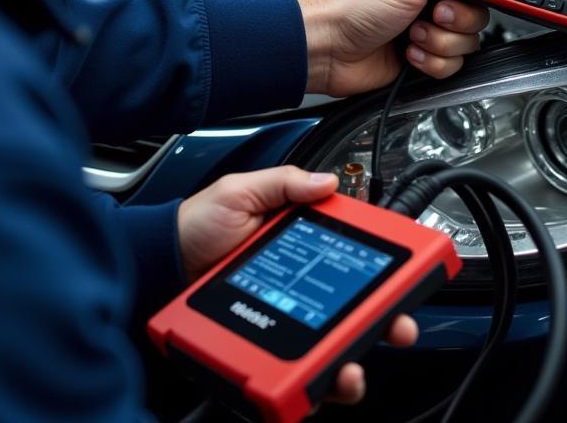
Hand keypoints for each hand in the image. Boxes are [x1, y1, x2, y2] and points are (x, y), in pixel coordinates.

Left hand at [177, 166, 418, 404]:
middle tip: (396, 326)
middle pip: (354, 312)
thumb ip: (283, 182)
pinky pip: (296, 374)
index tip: (407, 273)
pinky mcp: (267, 347)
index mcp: (304, 246)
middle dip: (385, 324)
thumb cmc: (197, 225)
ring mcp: (287, 320)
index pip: (354, 259)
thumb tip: (327, 181)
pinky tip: (313, 381)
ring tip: (351, 365)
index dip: (387, 269)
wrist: (159, 264)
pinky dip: (311, 385)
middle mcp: (302, 286)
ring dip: (352, 362)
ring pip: (332, 351)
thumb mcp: (241, 190)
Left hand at [297, 0, 508, 96]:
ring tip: (411, 33)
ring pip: (467, 40)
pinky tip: (407, 52)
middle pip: (478, 10)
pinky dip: (431, 62)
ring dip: (439, 41)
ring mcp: (429, 26)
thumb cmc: (354, 5)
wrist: (328, 50)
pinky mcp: (425, 55)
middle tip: (432, 13)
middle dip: (455, 18)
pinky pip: (453, 64)